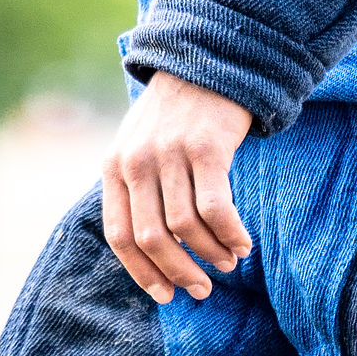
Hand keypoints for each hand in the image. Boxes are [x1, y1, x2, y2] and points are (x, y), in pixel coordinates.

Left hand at [101, 74, 254, 304]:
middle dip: (179, 271)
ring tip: (227, 263)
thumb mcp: (138, 146)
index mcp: (114, 166)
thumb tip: (154, 249)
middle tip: (202, 289)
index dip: (143, 272)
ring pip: (185, 227)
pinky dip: (230, 234)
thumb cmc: (175, 115)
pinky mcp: (206, 148)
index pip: (120, 235)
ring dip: (210, 254)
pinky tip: (243, 244)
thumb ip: (136, 189)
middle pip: (152, 238)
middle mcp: (136, 162)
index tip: (165, 295)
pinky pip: (216, 208)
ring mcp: (170, 154)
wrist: (206, 60)